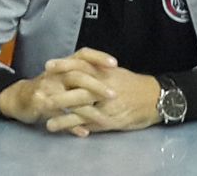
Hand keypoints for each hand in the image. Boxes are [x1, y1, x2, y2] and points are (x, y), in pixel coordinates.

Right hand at [0, 48, 117, 135]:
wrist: (19, 97)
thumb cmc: (47, 86)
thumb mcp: (62, 75)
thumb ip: (81, 72)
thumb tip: (109, 72)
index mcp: (63, 65)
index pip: (82, 55)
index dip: (98, 57)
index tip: (115, 64)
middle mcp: (55, 74)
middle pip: (78, 76)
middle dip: (97, 86)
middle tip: (114, 95)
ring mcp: (46, 89)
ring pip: (70, 98)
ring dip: (88, 110)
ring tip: (104, 119)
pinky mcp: (39, 104)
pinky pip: (59, 116)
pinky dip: (72, 125)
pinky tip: (84, 132)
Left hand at [44, 66, 160, 134]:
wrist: (156, 98)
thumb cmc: (133, 83)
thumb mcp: (114, 72)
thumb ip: (97, 69)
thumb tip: (79, 65)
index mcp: (104, 73)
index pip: (81, 66)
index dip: (63, 65)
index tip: (48, 66)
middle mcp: (104, 88)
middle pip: (77, 90)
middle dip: (58, 94)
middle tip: (40, 96)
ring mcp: (106, 105)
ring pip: (81, 110)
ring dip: (63, 116)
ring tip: (46, 120)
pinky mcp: (110, 120)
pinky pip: (91, 124)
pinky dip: (77, 128)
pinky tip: (65, 130)